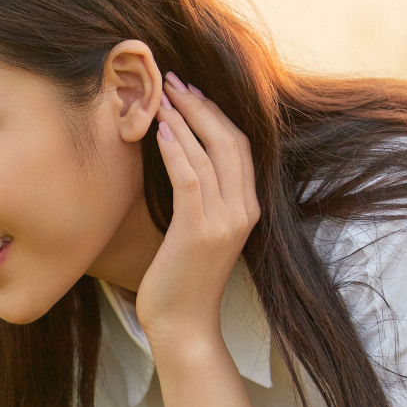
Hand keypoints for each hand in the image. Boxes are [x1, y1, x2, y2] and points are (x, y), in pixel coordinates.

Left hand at [135, 73, 260, 351]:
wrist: (183, 326)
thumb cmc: (180, 279)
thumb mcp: (197, 232)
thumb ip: (198, 198)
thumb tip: (178, 161)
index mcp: (247, 208)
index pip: (238, 146)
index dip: (214, 113)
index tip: (188, 90)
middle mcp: (243, 210)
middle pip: (229, 141)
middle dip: (199, 106)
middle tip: (171, 80)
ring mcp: (225, 222)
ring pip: (209, 155)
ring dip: (182, 120)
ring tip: (158, 95)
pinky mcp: (200, 232)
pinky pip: (190, 180)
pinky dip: (175, 150)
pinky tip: (158, 130)